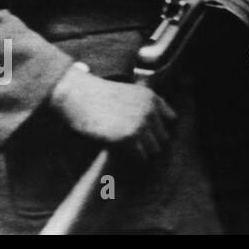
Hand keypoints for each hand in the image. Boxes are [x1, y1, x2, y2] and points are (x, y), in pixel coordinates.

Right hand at [49, 65, 175, 160]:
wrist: (78, 94)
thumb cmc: (98, 95)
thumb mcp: (129, 92)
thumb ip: (144, 105)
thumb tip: (157, 124)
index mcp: (152, 98)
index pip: (170, 119)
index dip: (158, 128)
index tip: (147, 133)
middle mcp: (150, 111)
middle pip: (163, 137)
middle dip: (151, 141)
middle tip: (135, 146)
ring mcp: (140, 124)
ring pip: (154, 148)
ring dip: (143, 151)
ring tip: (129, 151)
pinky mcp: (127, 137)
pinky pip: (140, 155)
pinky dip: (132, 157)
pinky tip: (122, 153)